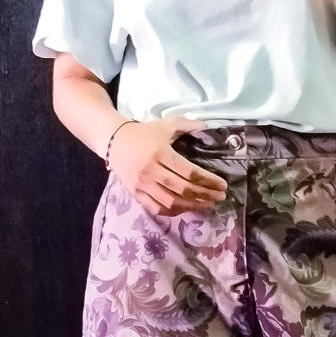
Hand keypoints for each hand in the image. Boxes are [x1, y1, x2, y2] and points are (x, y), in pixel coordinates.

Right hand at [108, 117, 228, 216]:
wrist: (113, 141)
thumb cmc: (142, 133)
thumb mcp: (165, 125)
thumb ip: (187, 125)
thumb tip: (207, 127)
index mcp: (161, 153)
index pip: (189, 172)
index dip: (208, 180)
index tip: (222, 184)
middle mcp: (152, 171)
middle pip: (183, 189)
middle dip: (205, 195)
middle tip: (220, 196)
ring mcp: (143, 185)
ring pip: (171, 202)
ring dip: (192, 206)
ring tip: (207, 204)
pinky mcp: (136, 194)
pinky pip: (157, 208)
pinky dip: (173, 211)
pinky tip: (186, 208)